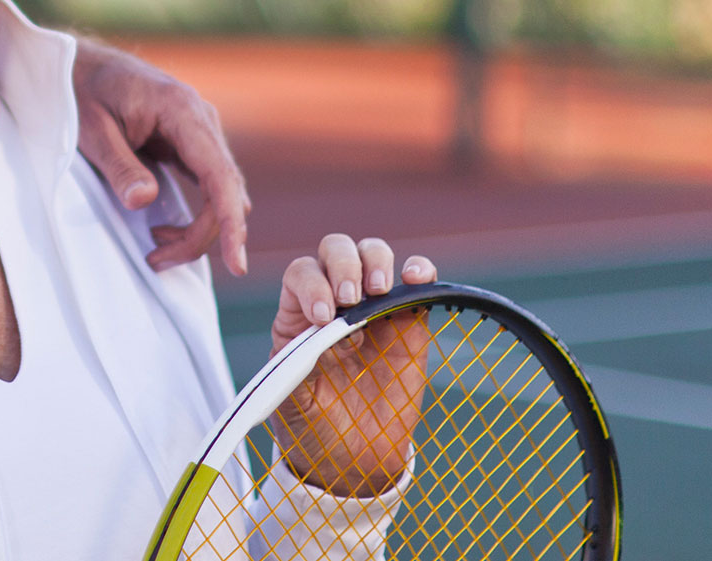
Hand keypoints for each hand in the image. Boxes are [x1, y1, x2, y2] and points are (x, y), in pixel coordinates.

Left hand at [70, 38, 250, 273]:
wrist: (81, 66)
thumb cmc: (82, 93)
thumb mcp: (90, 131)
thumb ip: (119, 165)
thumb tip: (144, 202)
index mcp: (182, 110)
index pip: (220, 175)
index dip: (230, 222)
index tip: (236, 263)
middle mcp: (201, 119)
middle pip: (225, 191)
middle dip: (200, 236)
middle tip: (156, 260)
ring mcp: (200, 131)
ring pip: (220, 193)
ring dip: (197, 229)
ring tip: (157, 250)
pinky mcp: (191, 143)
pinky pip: (208, 186)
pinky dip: (196, 214)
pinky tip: (164, 228)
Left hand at [267, 237, 435, 497]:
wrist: (355, 461)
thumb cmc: (315, 427)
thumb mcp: (292, 405)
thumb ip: (293, 374)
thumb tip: (300, 348)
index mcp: (298, 316)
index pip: (301, 275)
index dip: (312, 285)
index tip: (323, 317)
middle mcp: (334, 301)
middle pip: (335, 251)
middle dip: (343, 265)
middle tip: (350, 297)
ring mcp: (373, 308)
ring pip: (372, 254)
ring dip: (375, 260)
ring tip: (378, 289)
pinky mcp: (409, 321)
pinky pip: (416, 281)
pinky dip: (420, 269)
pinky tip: (418, 277)